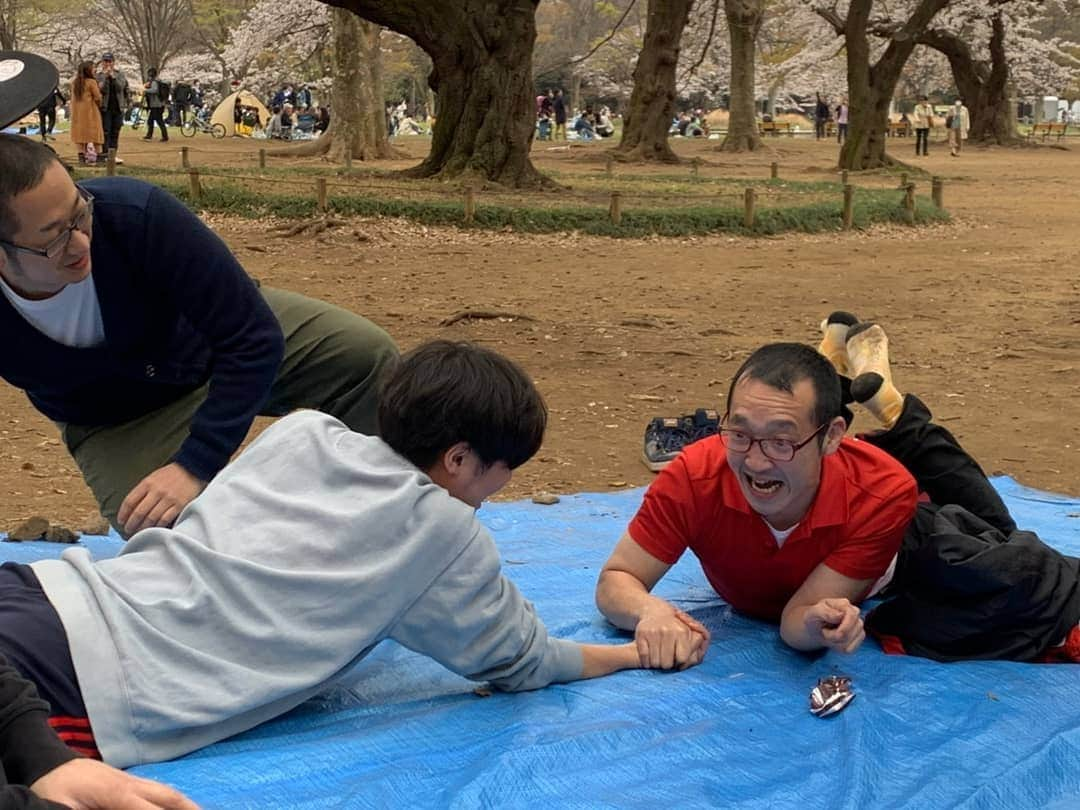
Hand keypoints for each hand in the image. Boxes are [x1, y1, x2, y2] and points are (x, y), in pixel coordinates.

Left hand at [32, 757, 198, 808]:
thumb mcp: (62, 806)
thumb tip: (115, 809)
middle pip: (169, 797)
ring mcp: (130, 780)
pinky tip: (176, 806)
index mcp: (118, 793)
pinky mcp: (125, 781)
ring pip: (166, 791)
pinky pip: (157, 790)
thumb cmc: (53, 787)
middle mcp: (131, 784)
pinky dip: (172, 799)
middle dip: (189, 808)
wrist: (46, 760)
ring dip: (185, 803)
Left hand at [118, 462, 205, 535]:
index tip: (121, 521)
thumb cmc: (172, 474)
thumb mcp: (154, 477)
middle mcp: (156, 491)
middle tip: (128, 530)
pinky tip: (154, 529)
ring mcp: (168, 499)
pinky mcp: (179, 505)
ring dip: (143, 527)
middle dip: (131, 524)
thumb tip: (131, 507)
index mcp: (147, 483)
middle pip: (139, 512)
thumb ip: (143, 490)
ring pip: (151, 518)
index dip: (123, 513)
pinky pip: (165, 519)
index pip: (129, 501)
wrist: (194, 468)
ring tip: (139, 532)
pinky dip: (158, 526)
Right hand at [634, 602, 710, 669]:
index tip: (677, 657)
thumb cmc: (675, 626)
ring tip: (659, 656)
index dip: (680, 662)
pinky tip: (649, 657)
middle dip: (667, 664)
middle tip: (666, 657)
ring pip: (655, 662)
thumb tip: (686, 663)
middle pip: (667, 663)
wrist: (655, 611)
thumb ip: (698, 646)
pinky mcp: (641, 634)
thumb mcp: (690, 631)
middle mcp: (667, 631)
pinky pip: (644, 657)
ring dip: (656, 663)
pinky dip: (646, 661)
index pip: (682, 659)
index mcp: (682, 631)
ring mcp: (653, 632)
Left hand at [804, 598, 863, 653]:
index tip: (826, 631)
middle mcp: (854, 613)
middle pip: (854, 629)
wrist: (814, 629)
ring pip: (852, 641)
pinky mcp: (859, 637)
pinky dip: (840, 648)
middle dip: (836, 636)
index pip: (852, 615)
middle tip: (824, 632)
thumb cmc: (814, 619)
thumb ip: (826, 612)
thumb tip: (841, 615)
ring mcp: (858, 625)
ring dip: (836, 643)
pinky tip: (834, 642)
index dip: (842, 627)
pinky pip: (851, 649)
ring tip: (829, 636)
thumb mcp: (814, 613)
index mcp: (844, 604)